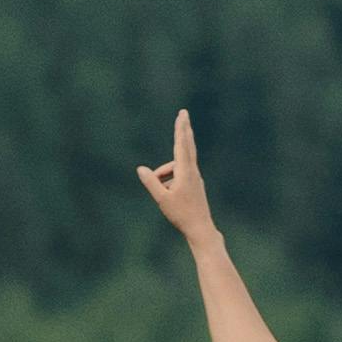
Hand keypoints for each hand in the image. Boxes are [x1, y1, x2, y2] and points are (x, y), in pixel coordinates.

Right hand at [133, 111, 219, 247]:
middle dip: (183, 130)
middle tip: (183, 112)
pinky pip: (178, 176)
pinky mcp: (194, 184)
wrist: (200, 228)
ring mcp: (195, 177)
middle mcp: (193, 171)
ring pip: (176, 167)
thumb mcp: (161, 198)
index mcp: (186, 172)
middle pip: (186, 146)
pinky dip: (169, 181)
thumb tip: (141, 169)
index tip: (182, 115)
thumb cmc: (181, 214)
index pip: (182, 145)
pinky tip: (168, 198)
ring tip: (162, 195)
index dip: (180, 129)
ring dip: (164, 175)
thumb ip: (151, 182)